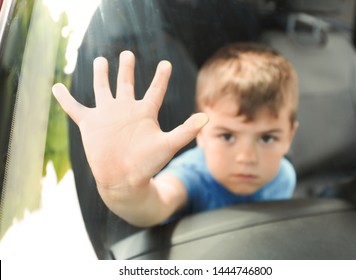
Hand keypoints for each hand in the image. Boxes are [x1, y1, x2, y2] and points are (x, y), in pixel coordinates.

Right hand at [52, 51, 207, 190]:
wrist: (124, 180)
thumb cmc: (147, 164)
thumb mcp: (168, 145)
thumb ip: (186, 130)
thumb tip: (207, 118)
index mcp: (144, 112)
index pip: (155, 90)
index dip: (161, 77)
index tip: (166, 64)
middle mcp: (125, 110)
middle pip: (126, 83)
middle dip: (126, 68)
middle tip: (128, 53)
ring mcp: (106, 115)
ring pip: (102, 88)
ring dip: (101, 74)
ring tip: (100, 60)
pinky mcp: (90, 124)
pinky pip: (74, 108)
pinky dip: (64, 98)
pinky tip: (56, 86)